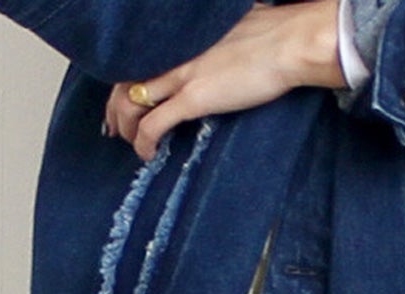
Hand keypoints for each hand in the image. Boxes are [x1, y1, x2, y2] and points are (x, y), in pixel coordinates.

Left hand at [105, 0, 346, 161]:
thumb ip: (214, 40)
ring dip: (125, 128)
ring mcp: (181, 74)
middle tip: (115, 129)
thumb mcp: (232, 28)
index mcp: (182, 37)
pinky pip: (153, 125)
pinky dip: (143, 142)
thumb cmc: (273, 33)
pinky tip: (147, 155)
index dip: (124, 80)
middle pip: (125, 80)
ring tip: (131, 144)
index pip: (138, 57)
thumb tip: (219, 49)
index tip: (123, 100)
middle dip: (115, 108)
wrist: (290, 41)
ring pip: (131, 102)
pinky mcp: (192, 97)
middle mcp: (174, 51)